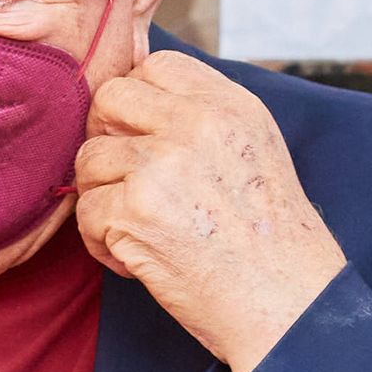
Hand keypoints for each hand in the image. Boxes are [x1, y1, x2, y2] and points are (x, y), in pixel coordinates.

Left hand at [74, 50, 345, 371]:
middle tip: (126, 183)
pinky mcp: (134, 210)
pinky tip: (138, 260)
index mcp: (230, 106)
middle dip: (105, 141)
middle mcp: (196, 125)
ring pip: (88, 160)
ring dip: (102, 199)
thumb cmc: (271, 241)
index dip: (137, 102)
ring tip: (140, 231)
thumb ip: (205, 118)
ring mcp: (162, 165)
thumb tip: (140, 98)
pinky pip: (84, 211)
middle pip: (109, 100)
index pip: (156, 66)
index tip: (143, 141)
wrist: (287, 305)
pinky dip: (102, 243)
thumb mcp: (256, 151)